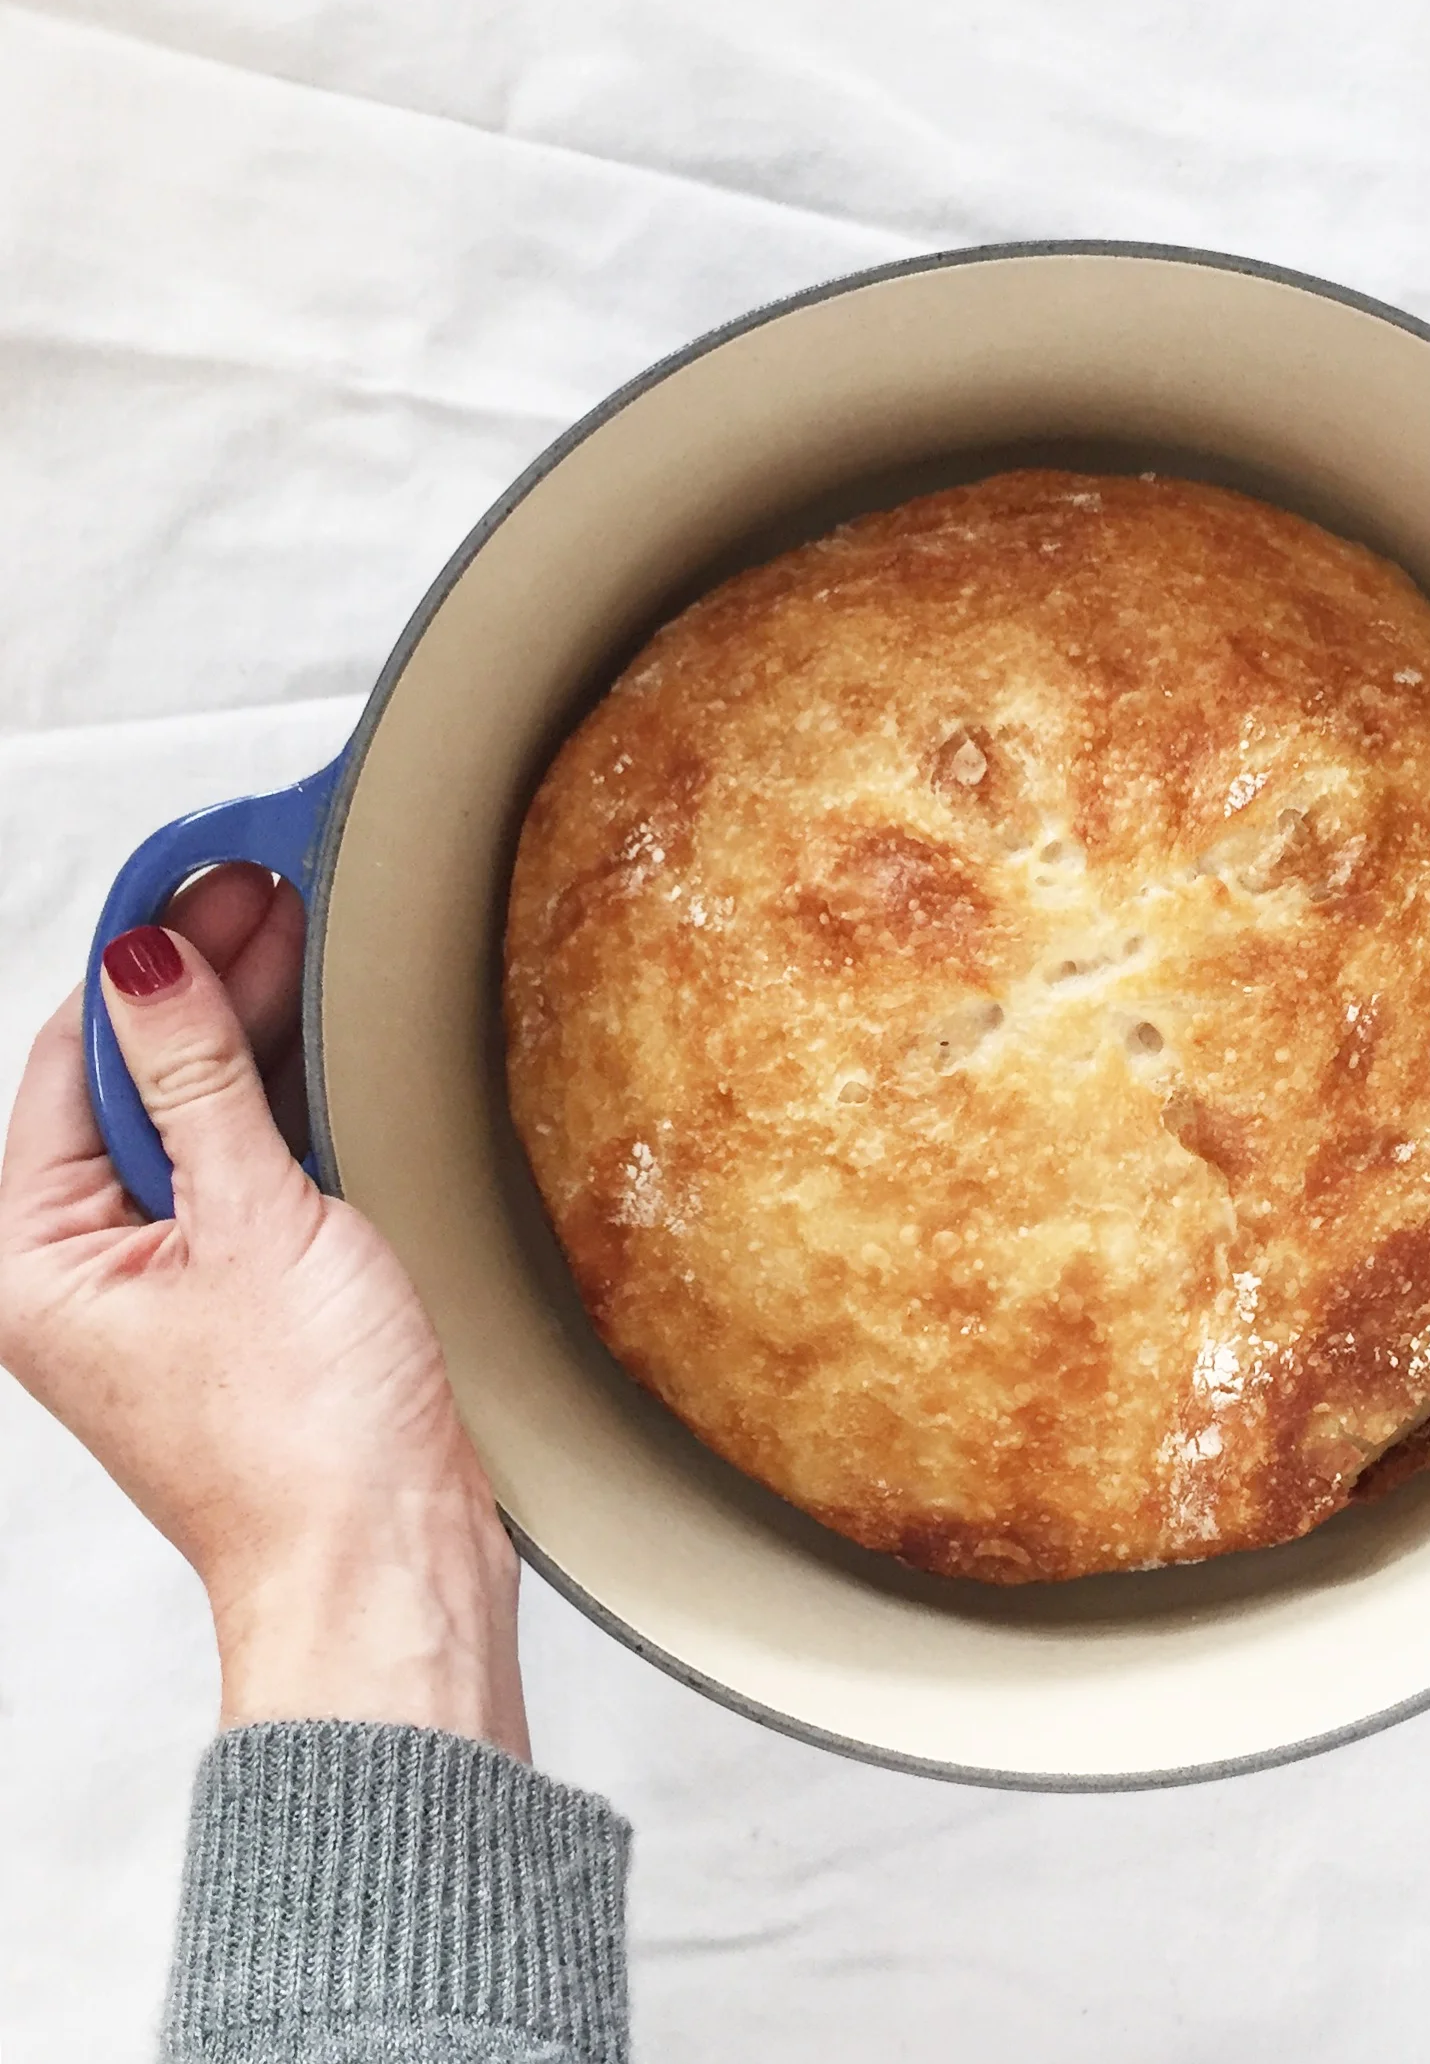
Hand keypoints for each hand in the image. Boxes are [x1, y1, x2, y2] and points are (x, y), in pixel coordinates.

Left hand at [0, 866, 526, 1758]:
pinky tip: (322, 1039)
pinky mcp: (248, 1296)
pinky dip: (284, 1099)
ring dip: (249, 1031)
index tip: (203, 877)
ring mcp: (168, 1280)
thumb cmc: (304, 1441)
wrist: (386, 1561)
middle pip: (135, 1079)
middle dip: (202, 981)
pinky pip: (249, 1168)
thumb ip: (200, 1081)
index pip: (71, 1058)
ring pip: (197, 1117)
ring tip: (301, 933)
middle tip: (269, 886)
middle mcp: (86, 1265)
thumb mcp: (252, 1224)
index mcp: (35, 1254)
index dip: (143, 957)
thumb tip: (147, 962)